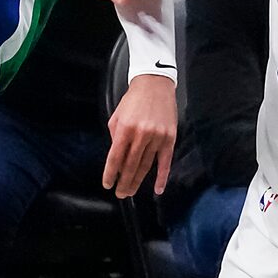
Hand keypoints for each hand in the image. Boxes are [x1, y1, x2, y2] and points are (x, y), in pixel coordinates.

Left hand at [103, 75, 176, 197]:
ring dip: (138, 181)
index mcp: (125, 128)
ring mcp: (157, 137)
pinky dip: (162, 177)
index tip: (108, 184)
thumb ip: (115, 138)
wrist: (154, 84)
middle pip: (131, 165)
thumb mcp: (117, 116)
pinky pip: (165, 162)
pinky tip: (158, 189)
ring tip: (131, 191)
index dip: (111, 174)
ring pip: (146, 166)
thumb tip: (117, 159)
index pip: (115, 158)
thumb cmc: (134, 100)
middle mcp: (141, 134)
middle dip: (124, 182)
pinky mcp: (169, 138)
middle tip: (120, 193)